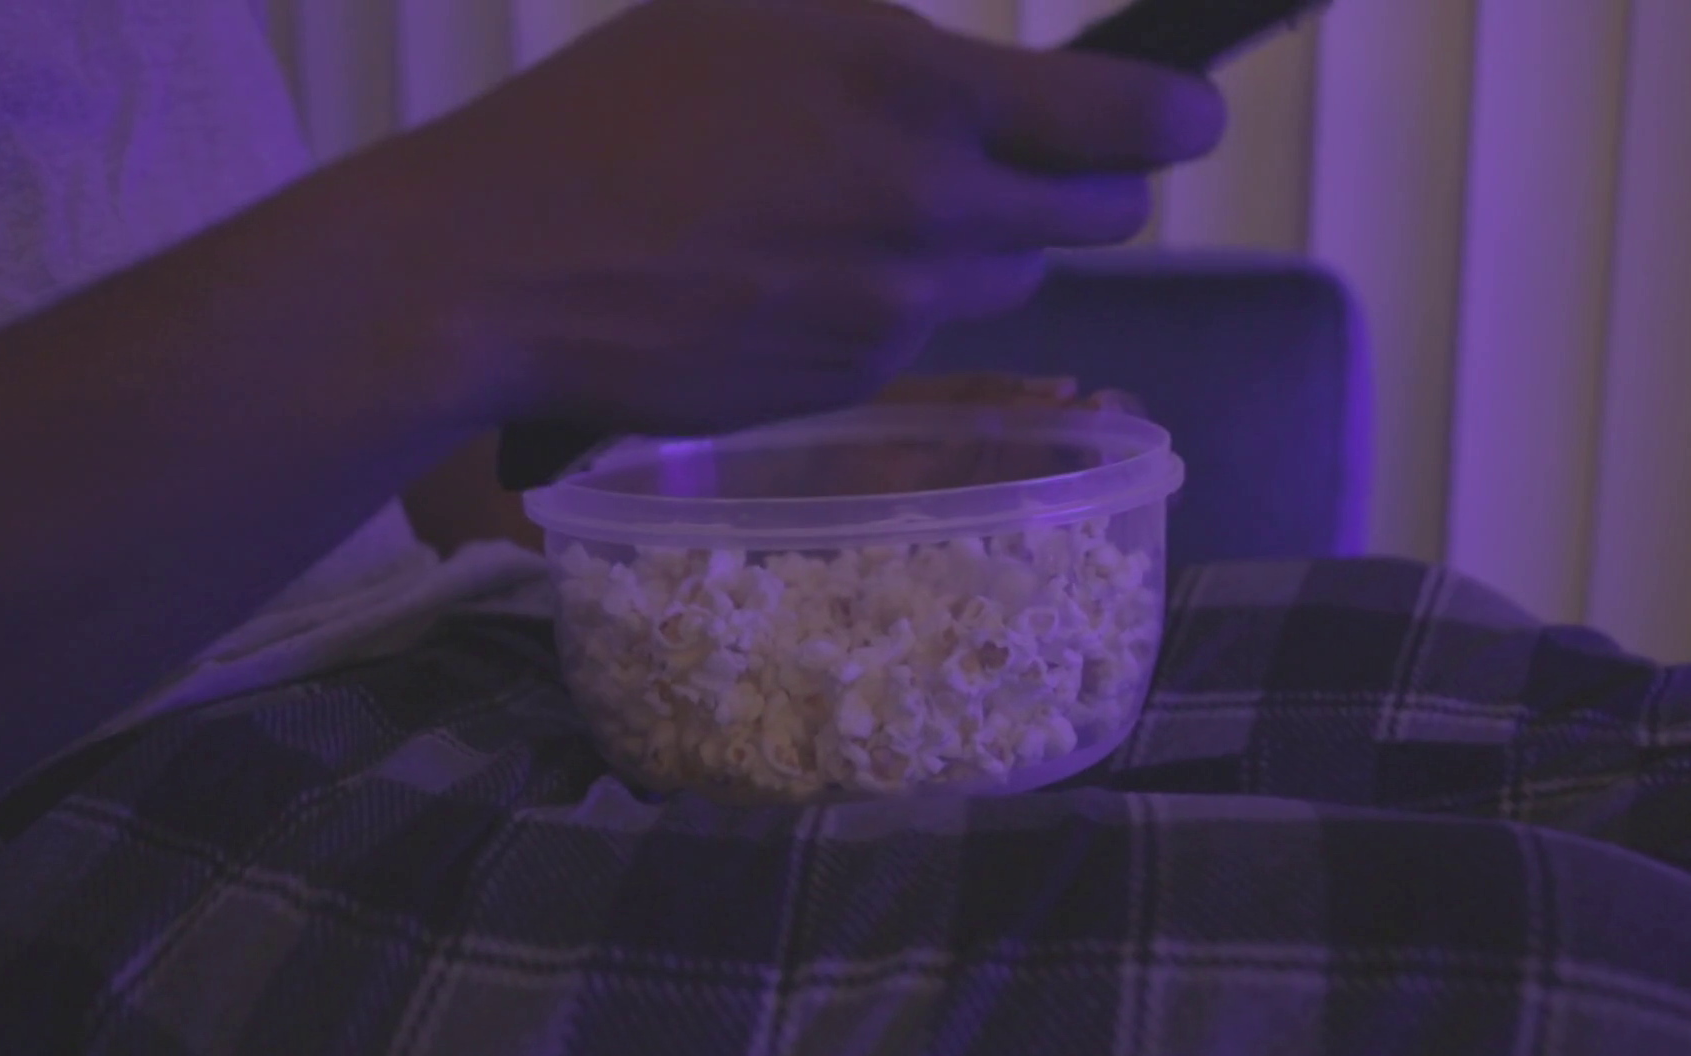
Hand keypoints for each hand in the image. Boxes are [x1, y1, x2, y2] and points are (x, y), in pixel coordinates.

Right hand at [369, 0, 1223, 436]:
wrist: (503, 269)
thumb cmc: (610, 112)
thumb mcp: (759, 15)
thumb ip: (900, 47)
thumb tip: (990, 80)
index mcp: (921, 92)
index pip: (1129, 122)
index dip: (1179, 114)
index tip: (1187, 111)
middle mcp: (935, 213)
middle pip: (1098, 218)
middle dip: (1085, 186)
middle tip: (1039, 161)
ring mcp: (898, 314)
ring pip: (1011, 284)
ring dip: (984, 247)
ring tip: (882, 212)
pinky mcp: (852, 384)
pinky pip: (922, 339)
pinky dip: (898, 305)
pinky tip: (808, 274)